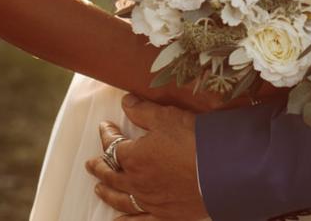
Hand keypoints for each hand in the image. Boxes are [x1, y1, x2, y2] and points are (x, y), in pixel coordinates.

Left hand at [86, 99, 205, 220]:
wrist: (219, 171)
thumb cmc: (193, 140)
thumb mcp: (166, 117)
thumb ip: (143, 111)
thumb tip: (126, 102)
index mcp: (134, 157)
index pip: (113, 146)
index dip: (107, 134)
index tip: (105, 127)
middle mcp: (137, 182)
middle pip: (112, 175)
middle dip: (100, 167)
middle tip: (91, 164)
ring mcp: (150, 201)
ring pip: (121, 199)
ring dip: (107, 193)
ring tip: (98, 189)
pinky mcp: (164, 214)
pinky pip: (139, 220)